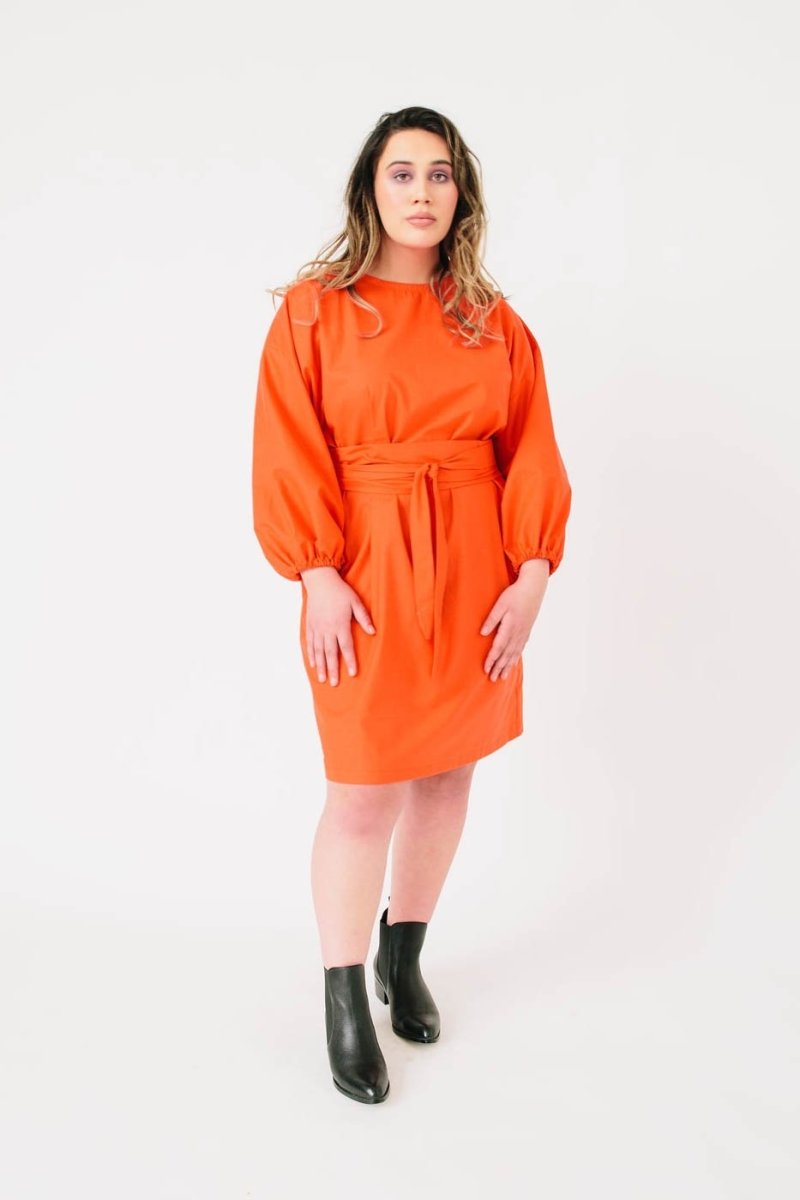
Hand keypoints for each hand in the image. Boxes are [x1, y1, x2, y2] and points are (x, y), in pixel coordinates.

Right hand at [299, 566, 375, 685]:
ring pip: (318, 651)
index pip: (346, 647)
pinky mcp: (310, 625)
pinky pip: (309, 643)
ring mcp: (317, 628)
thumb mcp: (356, 602)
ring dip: (321, 666)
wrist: (320, 581)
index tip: (352, 673)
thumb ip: (364, 618)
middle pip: (330, 653)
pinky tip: (313, 665)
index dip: (350, 661)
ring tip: (323, 679)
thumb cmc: (340, 591)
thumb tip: (373, 632)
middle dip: (333, 669)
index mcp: (340, 624)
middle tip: (335, 684)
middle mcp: (327, 629)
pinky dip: (311, 655)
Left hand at [479, 559, 548, 680]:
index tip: (486, 670)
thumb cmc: (515, 594)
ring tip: (502, 677)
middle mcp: (517, 633)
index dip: (492, 660)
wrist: (534, 588)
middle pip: (507, 654)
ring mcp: (523, 633)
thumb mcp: (500, 604)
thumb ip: (492, 619)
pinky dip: (516, 657)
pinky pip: (520, 648)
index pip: (498, 648)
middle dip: (499, 667)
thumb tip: (482, 633)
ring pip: (514, 653)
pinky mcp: (527, 630)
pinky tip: (513, 663)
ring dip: (508, 666)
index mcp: (510, 627)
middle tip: (492, 679)